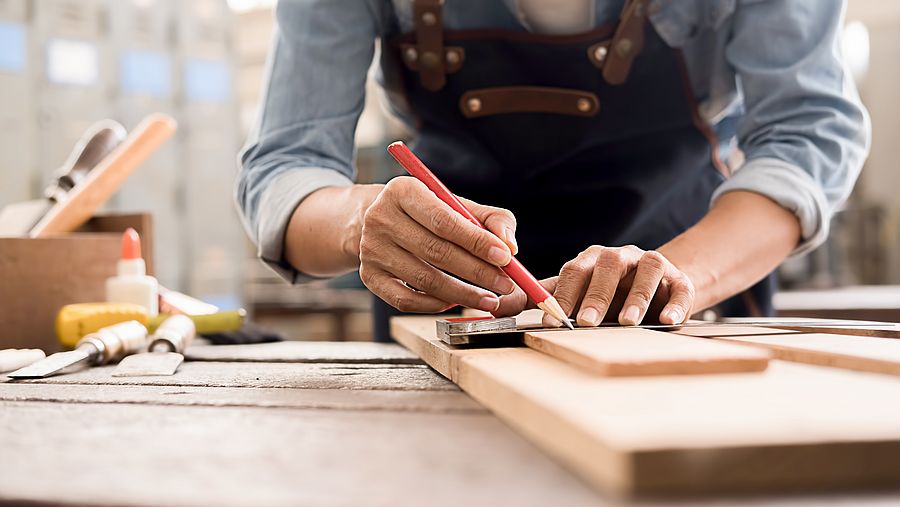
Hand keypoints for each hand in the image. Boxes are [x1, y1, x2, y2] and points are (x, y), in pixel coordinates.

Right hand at [358, 177, 518, 312]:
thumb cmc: (426, 212)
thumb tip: (509, 246)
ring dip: (463, 294)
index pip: (444, 220)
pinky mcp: (369, 276)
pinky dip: (435, 305)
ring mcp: (371, 250)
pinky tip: (455, 302)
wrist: (377, 221)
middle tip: (505, 285)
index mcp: (403, 191)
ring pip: (424, 280)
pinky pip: (406, 300)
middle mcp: (381, 219)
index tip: (506, 257)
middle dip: (477, 272)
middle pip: (436, 252)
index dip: (477, 241)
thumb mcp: (456, 204)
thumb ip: (491, 219)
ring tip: (488, 299)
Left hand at [495, 245, 693, 325]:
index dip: (564, 294)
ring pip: (648, 271)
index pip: (575, 271)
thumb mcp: (576, 293)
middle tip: (586, 323)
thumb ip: (544, 298)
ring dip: (637, 297)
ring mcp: (652, 264)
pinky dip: (675, 304)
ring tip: (627, 322)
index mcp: (593, 259)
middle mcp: (622, 257)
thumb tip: (499, 306)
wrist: (658, 285)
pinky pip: (680, 288)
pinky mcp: (679, 280)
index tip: (553, 318)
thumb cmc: (607, 292)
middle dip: (597, 295)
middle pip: (609, 267)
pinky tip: (668, 320)